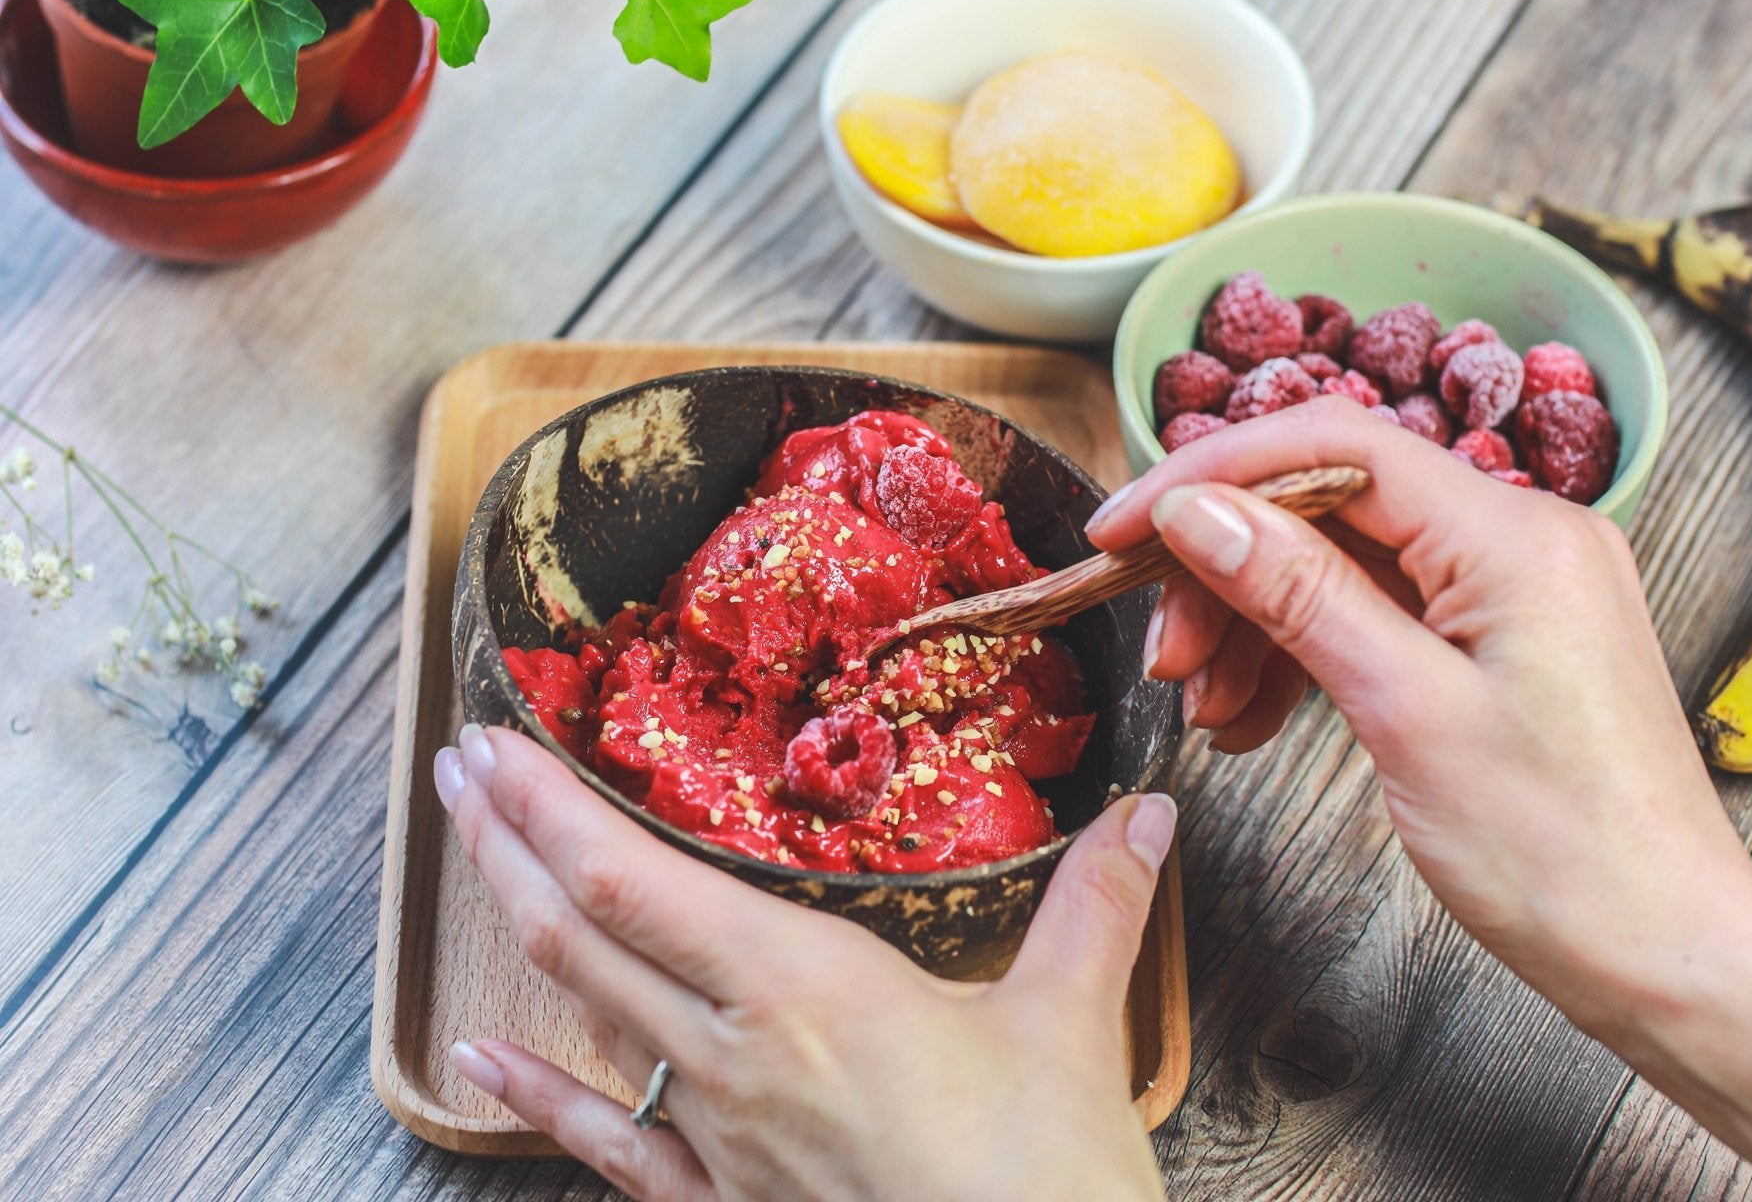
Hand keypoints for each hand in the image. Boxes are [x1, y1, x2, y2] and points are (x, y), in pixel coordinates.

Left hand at [432, 725, 1172, 1201]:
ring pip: (587, 1016)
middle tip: (455, 768)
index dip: (551, 809)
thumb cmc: (1043, 1182)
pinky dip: (538, 1099)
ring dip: (517, 927)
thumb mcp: (1073, 1026)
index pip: (637, 882)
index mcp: (808, 989)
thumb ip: (1097, 906)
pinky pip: (609, 1148)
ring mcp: (719, 1139)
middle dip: (508, 841)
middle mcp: (736, 1055)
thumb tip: (1146, 816)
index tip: (493, 743)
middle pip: (583, 933)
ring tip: (468, 861)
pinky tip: (479, 1061)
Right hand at [1089, 395, 1751, 1009]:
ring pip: (1344, 564)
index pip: (1333, 444)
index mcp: (1516, 534)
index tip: (1122, 528)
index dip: (1210, 474)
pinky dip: (1305, 656)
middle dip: (1228, 568)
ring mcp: (1515, 589)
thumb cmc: (1565, 855)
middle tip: (1162, 651)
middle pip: (1330, 503)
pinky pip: (1378, 616)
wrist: (1670, 960)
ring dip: (1256, 623)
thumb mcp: (1407, 714)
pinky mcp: (1502, 641)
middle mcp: (1522, 537)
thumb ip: (1299, 595)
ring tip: (1206, 707)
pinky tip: (1254, 716)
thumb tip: (1198, 512)